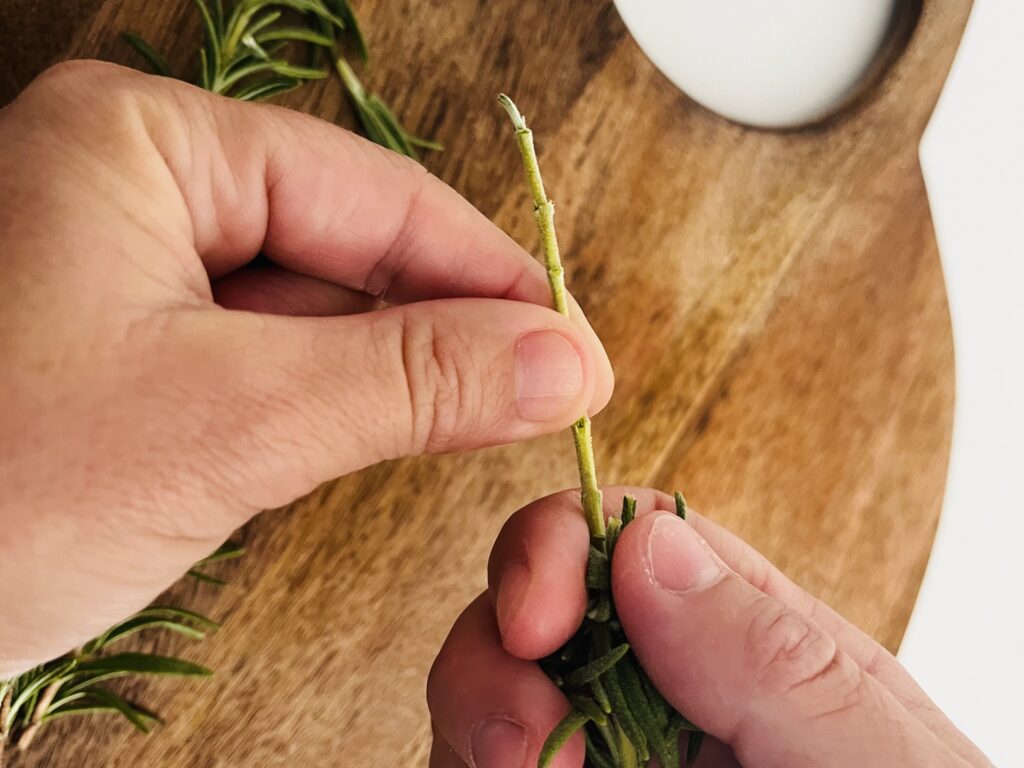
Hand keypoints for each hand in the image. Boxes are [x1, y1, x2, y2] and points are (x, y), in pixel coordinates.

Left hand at [0, 61, 612, 676]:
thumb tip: (561, 360)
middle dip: (437, 331)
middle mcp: (133, 184)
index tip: (575, 348)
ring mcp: (124, 265)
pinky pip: (260, 360)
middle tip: (536, 401)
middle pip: (346, 247)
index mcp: (145, 142)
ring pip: (309, 312)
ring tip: (449, 430)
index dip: (490, 276)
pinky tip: (332, 449)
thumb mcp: (230, 424)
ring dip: (379, 377)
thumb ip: (411, 379)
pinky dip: (316, 408)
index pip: (375, 194)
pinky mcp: (121, 344)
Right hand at [427, 489, 991, 767]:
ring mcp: (610, 762)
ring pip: (489, 699)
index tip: (535, 615)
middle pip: (534, 613)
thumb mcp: (879, 763)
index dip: (560, 546)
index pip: (630, 536)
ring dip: (479, 726)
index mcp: (749, 643)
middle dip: (497, 655)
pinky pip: (479, 767)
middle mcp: (666, 694)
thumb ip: (774, 657)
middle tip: (524, 743)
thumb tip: (646, 545)